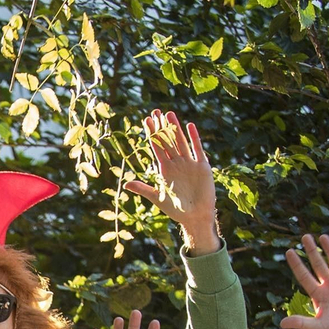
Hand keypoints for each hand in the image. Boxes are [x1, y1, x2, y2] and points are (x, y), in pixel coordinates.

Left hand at [123, 110, 219, 254]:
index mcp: (165, 169)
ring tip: (169, 114)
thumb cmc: (175, 209)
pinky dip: (194, 138)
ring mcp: (189, 163)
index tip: (146, 120)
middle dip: (161, 127)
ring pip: (181, 142)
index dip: (152, 134)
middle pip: (168, 141)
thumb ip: (143, 189)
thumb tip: (126, 183)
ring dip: (175, 129)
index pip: (157, 147)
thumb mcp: (157, 197)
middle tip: (155, 111)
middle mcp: (177, 163)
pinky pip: (197, 150)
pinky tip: (190, 126)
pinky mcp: (202, 167)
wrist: (195, 216)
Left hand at [281, 235, 328, 328]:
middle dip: (311, 251)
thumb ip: (301, 323)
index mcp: (319, 296)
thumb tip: (281, 323)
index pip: (304, 276)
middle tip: (304, 237)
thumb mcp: (319, 328)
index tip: (289, 251)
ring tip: (322, 236)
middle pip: (318, 265)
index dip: (297, 264)